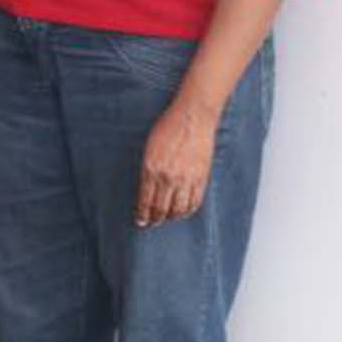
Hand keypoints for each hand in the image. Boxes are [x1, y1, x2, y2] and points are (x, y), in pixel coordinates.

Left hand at [137, 95, 216, 226]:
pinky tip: (182, 212)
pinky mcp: (201, 177)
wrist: (192, 117)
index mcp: (150, 169)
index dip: (142, 215)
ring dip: (171, 217)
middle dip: (154, 219)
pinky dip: (188, 210)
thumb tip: (146, 189)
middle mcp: (168, 177)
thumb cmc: (168, 128)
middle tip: (151, 224)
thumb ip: (148, 170)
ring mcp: (186, 178)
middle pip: (161, 208)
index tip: (140, 222)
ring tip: (166, 219)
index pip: (145, 201)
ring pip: (178, 209)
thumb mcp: (149, 149)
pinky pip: (194, 201)